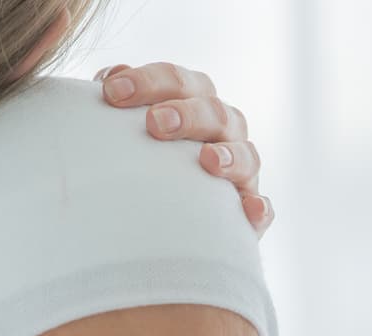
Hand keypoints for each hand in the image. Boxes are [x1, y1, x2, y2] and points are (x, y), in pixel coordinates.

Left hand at [98, 61, 273, 237]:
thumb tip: (109, 79)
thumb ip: (120, 107)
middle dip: (186, 114)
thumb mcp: (127, 132)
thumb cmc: (139, 162)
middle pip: (213, 112)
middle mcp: (222, 130)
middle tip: (154, 124)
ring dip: (230, 155)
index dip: (147, 82)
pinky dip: (259, 207)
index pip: (176, 81)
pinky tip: (251, 211)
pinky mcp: (248, 212)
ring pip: (246, 154)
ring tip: (208, 160)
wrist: (154, 220)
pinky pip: (262, 209)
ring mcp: (240, 170)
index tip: (112, 92)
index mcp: (193, 101)